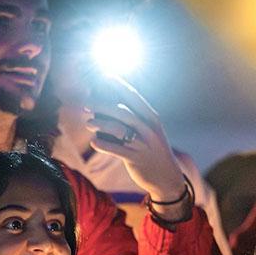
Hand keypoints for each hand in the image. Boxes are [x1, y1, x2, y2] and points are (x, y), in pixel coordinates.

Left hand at [85, 76, 187, 218]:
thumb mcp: (149, 133)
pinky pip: (117, 150)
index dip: (120, 86)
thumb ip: (134, 119)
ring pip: (119, 130)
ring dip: (101, 124)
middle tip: (87, 103)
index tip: (105, 75)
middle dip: (103, 105)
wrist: (168, 178)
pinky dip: (104, 145)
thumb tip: (107, 105)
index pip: (134, 98)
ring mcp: (143, 145)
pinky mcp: (136, 160)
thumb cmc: (153, 151)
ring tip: (89, 123)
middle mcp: (149, 130)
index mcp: (152, 120)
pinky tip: (94, 142)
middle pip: (123, 112)